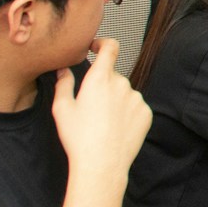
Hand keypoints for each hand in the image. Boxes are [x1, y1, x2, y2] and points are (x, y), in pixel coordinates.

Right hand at [52, 39, 150, 177]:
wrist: (102, 164)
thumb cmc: (79, 138)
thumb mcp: (62, 109)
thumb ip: (64, 84)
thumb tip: (64, 71)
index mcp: (99, 78)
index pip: (109, 47)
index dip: (103, 43)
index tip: (97, 47)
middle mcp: (121, 83)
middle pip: (113, 76)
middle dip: (103, 85)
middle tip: (91, 106)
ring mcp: (136, 98)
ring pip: (124, 92)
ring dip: (115, 100)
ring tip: (103, 123)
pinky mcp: (146, 112)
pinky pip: (135, 106)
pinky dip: (126, 113)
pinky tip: (115, 128)